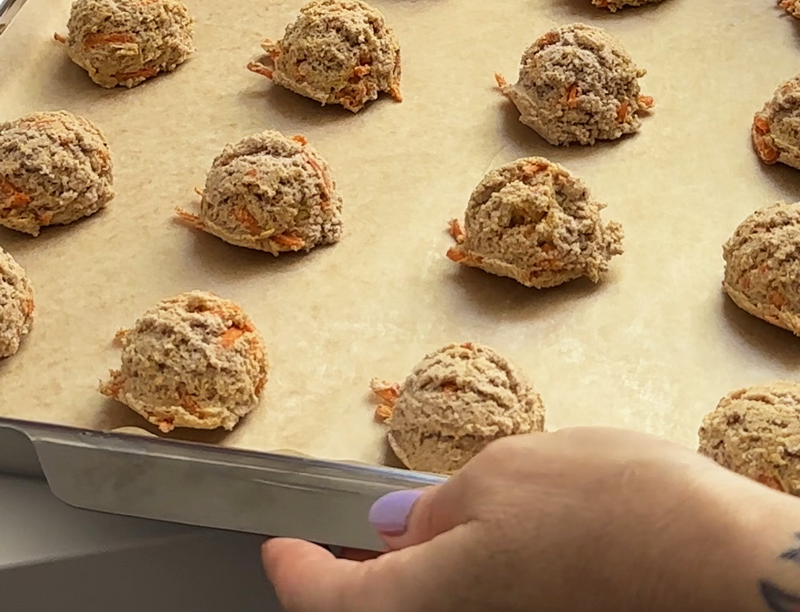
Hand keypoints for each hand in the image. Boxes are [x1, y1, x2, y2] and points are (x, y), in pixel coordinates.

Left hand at [262, 427, 798, 611]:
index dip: (295, 576)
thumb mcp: (505, 475)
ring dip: (413, 584)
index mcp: (433, 602)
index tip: (276, 550)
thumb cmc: (616, 510)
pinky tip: (482, 552)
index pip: (330, 606)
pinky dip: (465, 586)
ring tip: (410, 542)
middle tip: (338, 550)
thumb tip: (396, 531)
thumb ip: (437, 509)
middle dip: (352, 588)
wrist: (726, 566)